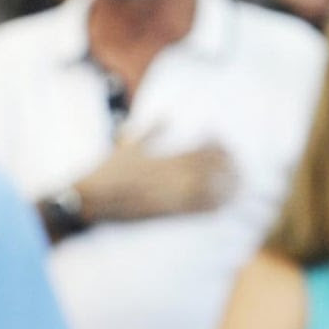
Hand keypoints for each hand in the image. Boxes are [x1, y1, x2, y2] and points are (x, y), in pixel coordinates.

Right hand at [77, 129, 237, 223]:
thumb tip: (167, 115)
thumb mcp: (130, 145)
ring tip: (237, 178)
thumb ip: (152, 130)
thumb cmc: (108, 171)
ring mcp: (176, 196)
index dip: (217, 143)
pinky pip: (203, 209)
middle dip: (228, 162)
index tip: (218, 139)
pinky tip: (226, 199)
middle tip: (234, 159)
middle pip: (215, 168)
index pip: (204, 149)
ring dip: (230, 182)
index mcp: (168, 158)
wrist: (92, 200)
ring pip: (215, 188)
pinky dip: (219, 202)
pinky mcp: (172, 213)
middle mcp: (176, 177)